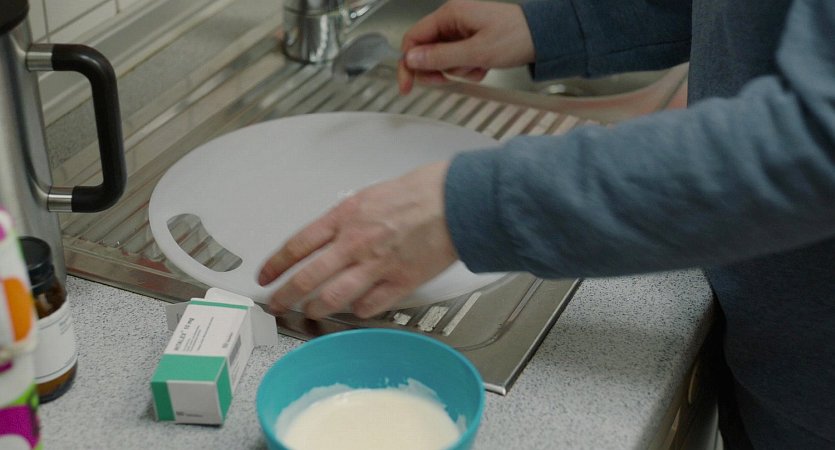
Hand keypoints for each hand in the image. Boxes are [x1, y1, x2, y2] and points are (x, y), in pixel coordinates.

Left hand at [258, 162, 457, 318]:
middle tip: (276, 305)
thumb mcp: (374, 194)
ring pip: (332, 297)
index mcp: (346, 215)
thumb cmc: (424, 190)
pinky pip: (369, 305)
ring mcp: (376, 265)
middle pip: (307, 277)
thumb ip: (351, 217)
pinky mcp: (400, 282)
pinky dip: (358, 310)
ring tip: (310, 312)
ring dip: (316, 308)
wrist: (459, 199)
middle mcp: (355, 242)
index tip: (266, 276)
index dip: (276, 264)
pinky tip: (356, 310)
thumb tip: (334, 233)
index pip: (297, 245)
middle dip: (284, 295)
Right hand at [397, 0, 534, 93]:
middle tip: (449, 80)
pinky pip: (459, 61)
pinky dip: (469, 69)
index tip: (406, 85)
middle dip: (438, 70)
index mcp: (450, 14)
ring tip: (478, 67)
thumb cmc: (516, 36)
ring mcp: (462, 31)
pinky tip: (484, 66)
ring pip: (443, 60)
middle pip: (426, 51)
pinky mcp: (471, 41)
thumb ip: (441, 57)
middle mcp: (453, 20)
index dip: (408, 64)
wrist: (543, 37)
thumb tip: (411, 59)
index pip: (414, 39)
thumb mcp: (476, 52)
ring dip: (457, 70)